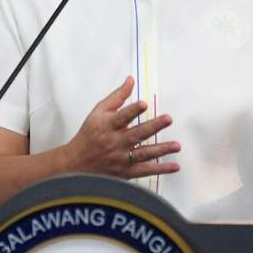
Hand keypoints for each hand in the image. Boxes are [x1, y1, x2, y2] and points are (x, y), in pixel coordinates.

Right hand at [66, 77, 180, 178]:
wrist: (76, 164)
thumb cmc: (89, 134)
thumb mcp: (99, 112)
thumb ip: (117, 97)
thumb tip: (131, 80)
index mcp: (108, 126)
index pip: (121, 117)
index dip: (132, 110)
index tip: (144, 104)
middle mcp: (115, 142)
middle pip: (136, 135)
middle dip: (153, 127)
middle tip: (168, 119)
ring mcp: (121, 158)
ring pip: (143, 154)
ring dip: (161, 150)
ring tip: (177, 145)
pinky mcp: (125, 172)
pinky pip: (145, 171)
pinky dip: (160, 169)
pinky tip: (175, 166)